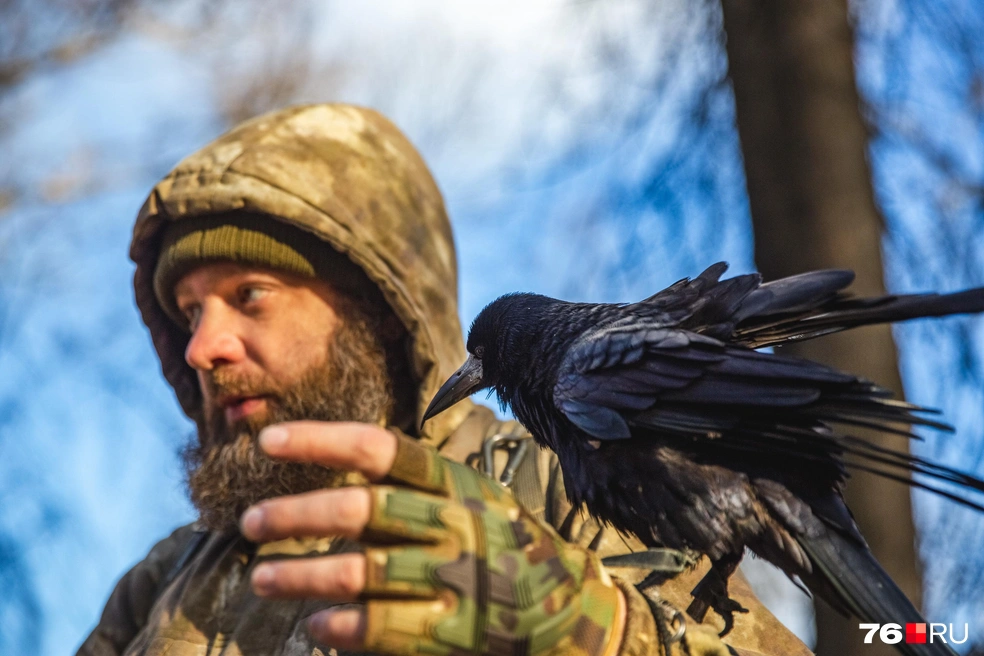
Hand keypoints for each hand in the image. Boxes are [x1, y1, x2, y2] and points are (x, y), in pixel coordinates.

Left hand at [239, 422, 625, 655]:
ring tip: (261, 575)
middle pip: (361, 509)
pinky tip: (315, 625)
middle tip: (249, 521)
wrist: (568, 607)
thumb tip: (340, 463)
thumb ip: (419, 482)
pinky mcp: (454, 631)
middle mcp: (453, 524)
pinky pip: (384, 628)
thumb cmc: (504, 542)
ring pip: (362, 572)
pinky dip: (342, 627)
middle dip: (297, 514)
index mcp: (454, 484)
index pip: (380, 450)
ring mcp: (455, 579)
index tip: (268, 440)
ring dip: (302, 575)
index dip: (321, 440)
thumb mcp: (473, 496)